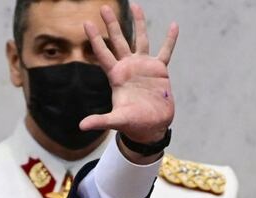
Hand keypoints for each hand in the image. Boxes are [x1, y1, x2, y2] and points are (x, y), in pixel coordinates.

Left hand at [80, 3, 177, 146]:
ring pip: (141, 40)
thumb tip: (82, 127)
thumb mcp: (117, 121)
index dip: (95, 39)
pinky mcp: (159, 70)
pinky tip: (174, 25)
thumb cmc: (133, 124)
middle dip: (111, 24)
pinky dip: (170, 39)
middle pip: (118, 41)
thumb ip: (100, 120)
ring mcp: (144, 67)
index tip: (87, 23)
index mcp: (116, 76)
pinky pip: (165, 51)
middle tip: (103, 7)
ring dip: (138, 23)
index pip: (103, 54)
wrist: (152, 127)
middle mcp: (128, 67)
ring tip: (135, 5)